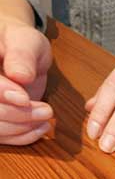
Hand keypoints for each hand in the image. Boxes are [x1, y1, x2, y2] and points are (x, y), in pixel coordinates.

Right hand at [0, 20, 52, 144]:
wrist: (20, 54)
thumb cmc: (22, 44)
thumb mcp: (26, 40)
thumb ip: (22, 55)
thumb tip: (20, 76)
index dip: (1, 93)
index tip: (25, 98)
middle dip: (18, 114)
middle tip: (46, 111)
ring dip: (22, 128)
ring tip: (45, 118)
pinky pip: (1, 137)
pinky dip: (22, 137)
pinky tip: (40, 128)